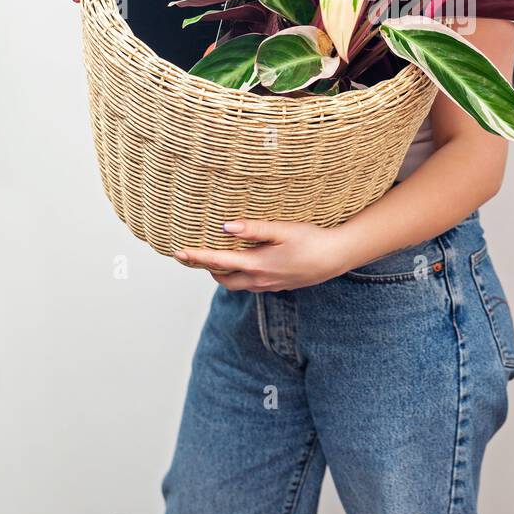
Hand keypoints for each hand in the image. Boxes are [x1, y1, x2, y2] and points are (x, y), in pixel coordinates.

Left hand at [173, 219, 350, 291]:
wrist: (335, 258)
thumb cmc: (312, 240)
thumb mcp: (283, 230)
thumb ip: (253, 229)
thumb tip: (225, 227)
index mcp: (257, 264)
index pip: (218, 262)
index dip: (196, 257)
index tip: (178, 252)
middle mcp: (259, 279)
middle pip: (222, 278)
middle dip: (206, 268)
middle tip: (194, 254)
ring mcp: (268, 285)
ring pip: (236, 284)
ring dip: (222, 273)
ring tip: (216, 257)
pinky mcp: (277, 286)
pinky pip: (250, 284)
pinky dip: (239, 275)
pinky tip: (244, 263)